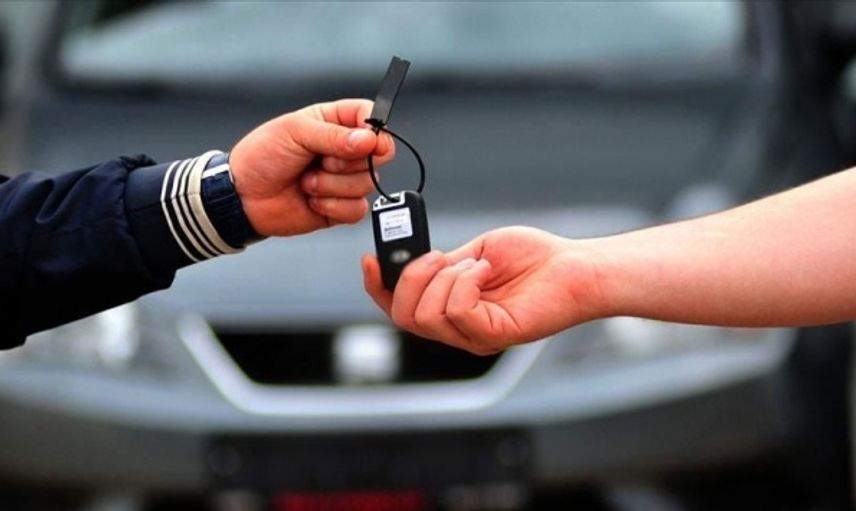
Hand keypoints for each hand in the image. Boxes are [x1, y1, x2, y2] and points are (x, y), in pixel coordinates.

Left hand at [229, 99, 393, 236]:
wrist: (242, 196)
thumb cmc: (260, 156)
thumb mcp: (294, 133)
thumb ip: (334, 136)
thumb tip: (369, 140)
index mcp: (334, 122)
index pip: (371, 117)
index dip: (374, 130)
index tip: (364, 140)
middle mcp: (344, 150)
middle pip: (377, 155)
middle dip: (346, 162)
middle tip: (319, 161)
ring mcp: (344, 180)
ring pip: (367, 183)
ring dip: (332, 186)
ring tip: (306, 182)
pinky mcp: (341, 207)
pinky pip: (357, 209)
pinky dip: (333, 206)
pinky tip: (312, 200)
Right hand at [362, 226, 607, 354]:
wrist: (573, 266)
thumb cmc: (532, 258)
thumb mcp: (473, 252)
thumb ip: (441, 264)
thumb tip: (414, 262)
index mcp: (449, 308)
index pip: (398, 309)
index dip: (377, 288)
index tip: (371, 260)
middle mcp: (458, 329)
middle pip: (403, 316)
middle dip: (411, 277)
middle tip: (441, 256)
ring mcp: (474, 336)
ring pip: (426, 314)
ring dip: (445, 276)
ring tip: (476, 264)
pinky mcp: (493, 335)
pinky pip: (457, 310)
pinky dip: (466, 281)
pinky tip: (487, 270)